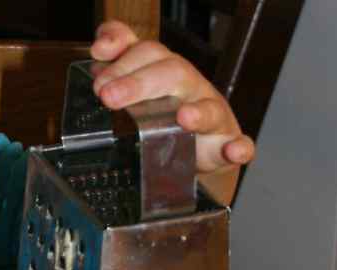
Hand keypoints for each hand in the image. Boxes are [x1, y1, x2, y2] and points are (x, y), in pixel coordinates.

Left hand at [89, 21, 255, 172]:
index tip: (97, 53)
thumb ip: (118, 73)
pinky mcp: (227, 144)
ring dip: (197, 113)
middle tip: (108, 95)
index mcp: (164, 72)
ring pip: (209, 107)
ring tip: (183, 118)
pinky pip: (239, 144)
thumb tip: (97, 57)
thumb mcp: (138, 95)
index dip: (123, 49)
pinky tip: (232, 151)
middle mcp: (189, 87)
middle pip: (172, 72)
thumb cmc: (166, 118)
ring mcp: (212, 114)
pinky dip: (238, 148)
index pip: (146, 52)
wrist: (199, 153)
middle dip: (139, 82)